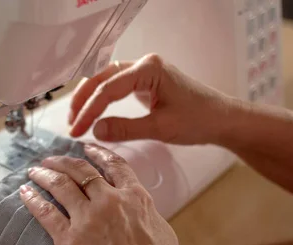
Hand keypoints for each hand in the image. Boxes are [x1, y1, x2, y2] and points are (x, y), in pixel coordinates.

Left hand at [19, 144, 182, 244]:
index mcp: (135, 198)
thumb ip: (146, 215)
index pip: (114, 166)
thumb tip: (140, 210)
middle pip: (81, 171)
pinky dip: (33, 199)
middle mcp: (109, 201)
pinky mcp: (68, 239)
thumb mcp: (162, 232)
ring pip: (60, 185)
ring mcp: (87, 218)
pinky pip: (45, 212)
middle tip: (51, 160)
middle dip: (63, 161)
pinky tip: (25, 192)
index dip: (98, 153)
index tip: (86, 148)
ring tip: (34, 171)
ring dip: (44, 175)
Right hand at [68, 54, 239, 145]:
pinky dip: (102, 98)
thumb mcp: (160, 128)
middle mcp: (144, 64)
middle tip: (71, 124)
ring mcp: (145, 71)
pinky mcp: (146, 82)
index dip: (89, 111)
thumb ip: (125, 129)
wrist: (222, 120)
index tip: (76, 131)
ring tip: (76, 118)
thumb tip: (95, 130)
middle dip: (83, 101)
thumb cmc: (198, 120)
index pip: (108, 90)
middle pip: (102, 78)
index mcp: (148, 69)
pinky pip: (116, 86)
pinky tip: (93, 112)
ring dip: (90, 97)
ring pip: (106, 80)